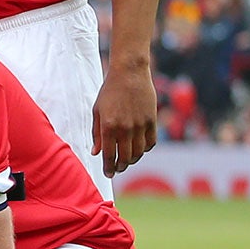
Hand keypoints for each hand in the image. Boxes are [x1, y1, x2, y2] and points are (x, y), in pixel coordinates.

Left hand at [92, 60, 156, 176]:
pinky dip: (145, 149)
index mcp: (109, 126)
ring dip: (133, 159)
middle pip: (125, 157)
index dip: (108, 167)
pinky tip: (139, 149)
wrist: (130, 74)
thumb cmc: (109, 92)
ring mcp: (141, 125)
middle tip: (117, 169)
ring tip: (127, 160)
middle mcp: (126, 128)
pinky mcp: (152, 120)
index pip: (109, 155)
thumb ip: (96, 133)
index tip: (107, 174)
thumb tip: (96, 153)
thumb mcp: (97, 111)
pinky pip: (151, 142)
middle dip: (120, 166)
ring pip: (139, 152)